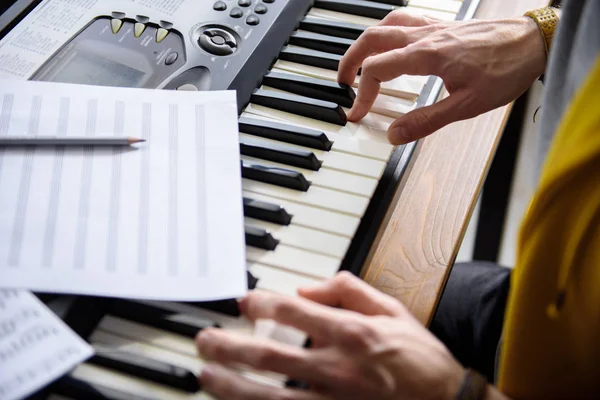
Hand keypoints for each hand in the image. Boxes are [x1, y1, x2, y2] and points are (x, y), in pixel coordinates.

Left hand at [196, 272, 464, 399]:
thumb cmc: (418, 356)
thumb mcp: (391, 308)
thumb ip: (348, 290)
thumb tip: (307, 288)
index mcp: (352, 334)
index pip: (293, 313)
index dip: (261, 304)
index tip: (243, 302)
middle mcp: (338, 369)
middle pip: (270, 358)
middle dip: (230, 348)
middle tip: (206, 341)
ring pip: (271, 398)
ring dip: (233, 387)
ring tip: (207, 377)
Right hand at [338, 12, 546, 144]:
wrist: (534, 42)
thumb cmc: (507, 70)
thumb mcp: (466, 106)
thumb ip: (426, 121)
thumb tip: (394, 135)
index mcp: (425, 56)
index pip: (376, 71)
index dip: (361, 95)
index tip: (358, 114)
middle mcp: (424, 36)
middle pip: (371, 40)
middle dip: (349, 61)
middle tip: (342, 83)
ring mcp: (433, 27)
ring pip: (384, 26)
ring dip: (364, 44)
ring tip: (357, 62)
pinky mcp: (442, 25)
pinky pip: (404, 19)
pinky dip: (387, 30)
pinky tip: (390, 43)